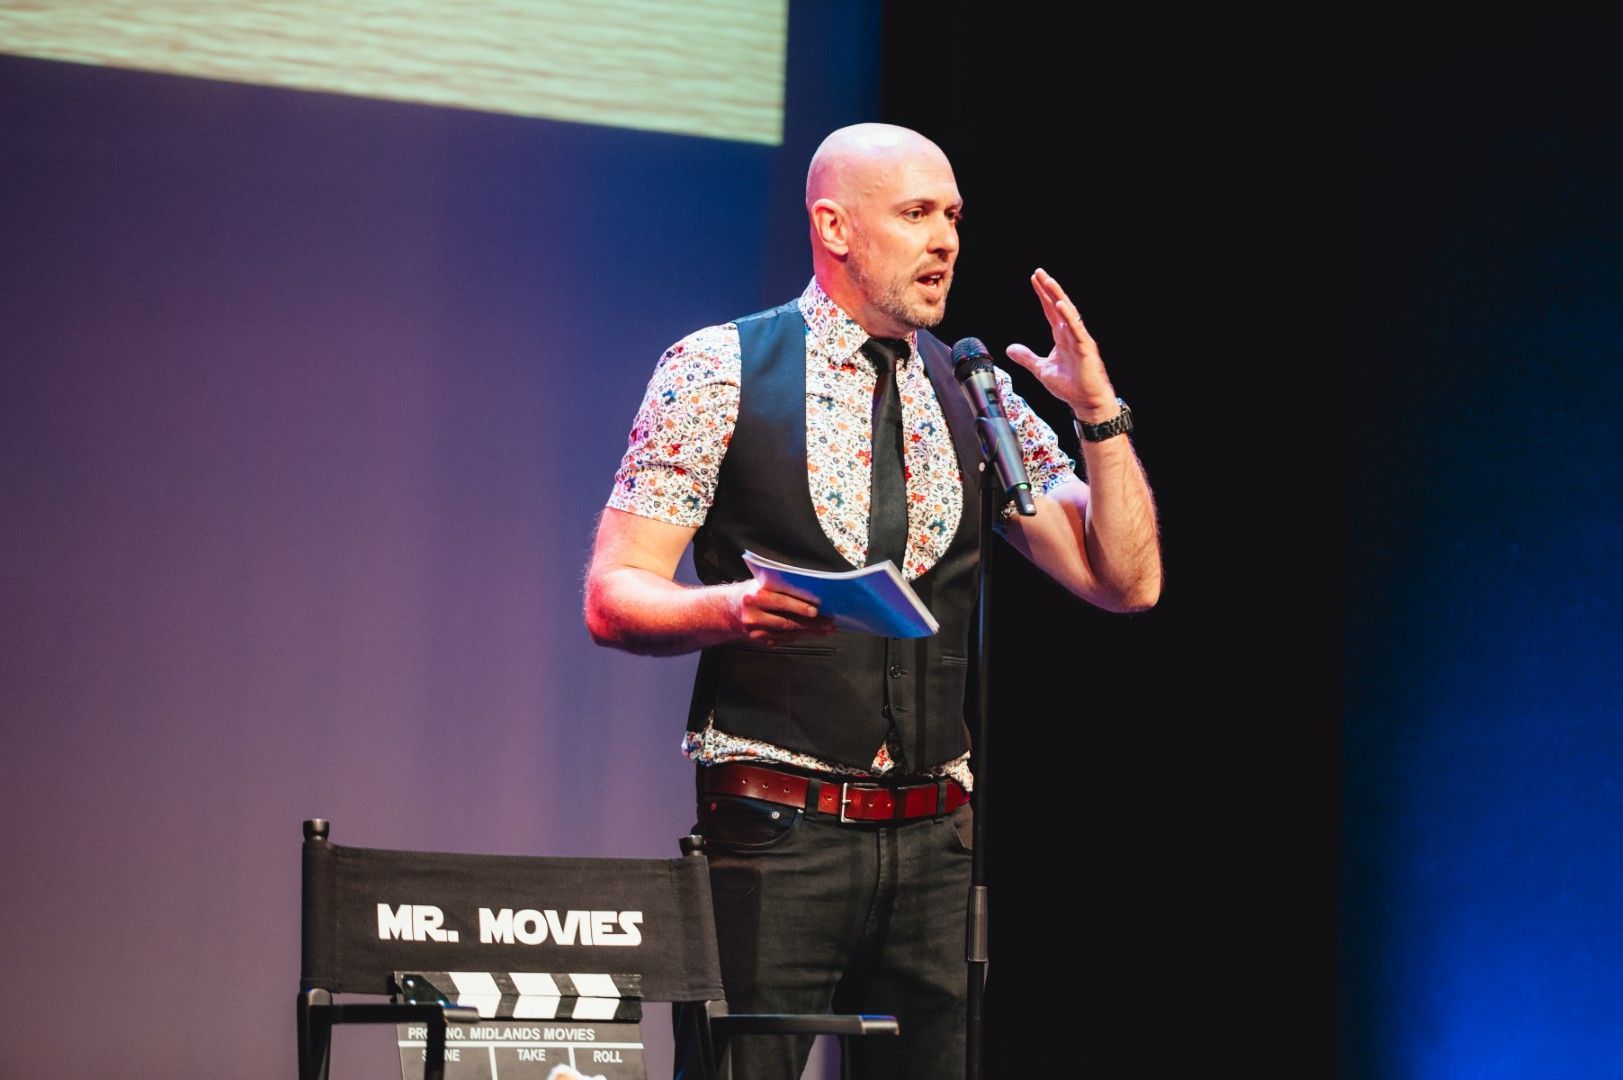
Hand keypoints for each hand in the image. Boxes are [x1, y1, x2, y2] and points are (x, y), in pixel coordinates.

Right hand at [726, 578, 835, 645]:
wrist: (727, 611)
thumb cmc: (750, 593)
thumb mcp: (760, 584)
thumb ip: (779, 586)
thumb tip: (809, 589)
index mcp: (755, 597)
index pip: (781, 602)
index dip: (800, 607)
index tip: (817, 611)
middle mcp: (753, 615)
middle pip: (787, 622)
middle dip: (812, 624)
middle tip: (830, 624)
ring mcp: (756, 631)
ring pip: (788, 633)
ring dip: (810, 632)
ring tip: (827, 629)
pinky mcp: (760, 641)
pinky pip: (784, 639)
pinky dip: (800, 636)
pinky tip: (812, 633)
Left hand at [1005, 267, 1118, 422]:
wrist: (1086, 401)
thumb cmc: (1070, 385)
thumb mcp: (1041, 369)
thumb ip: (1026, 357)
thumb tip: (1010, 348)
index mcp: (1061, 336)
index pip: (1050, 310)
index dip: (1042, 295)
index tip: (1034, 279)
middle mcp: (1071, 333)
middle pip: (1059, 306)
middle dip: (1049, 289)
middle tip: (1039, 272)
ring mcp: (1079, 339)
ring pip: (1068, 313)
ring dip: (1058, 296)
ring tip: (1048, 282)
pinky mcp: (1085, 348)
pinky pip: (1076, 330)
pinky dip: (1068, 317)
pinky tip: (1060, 306)